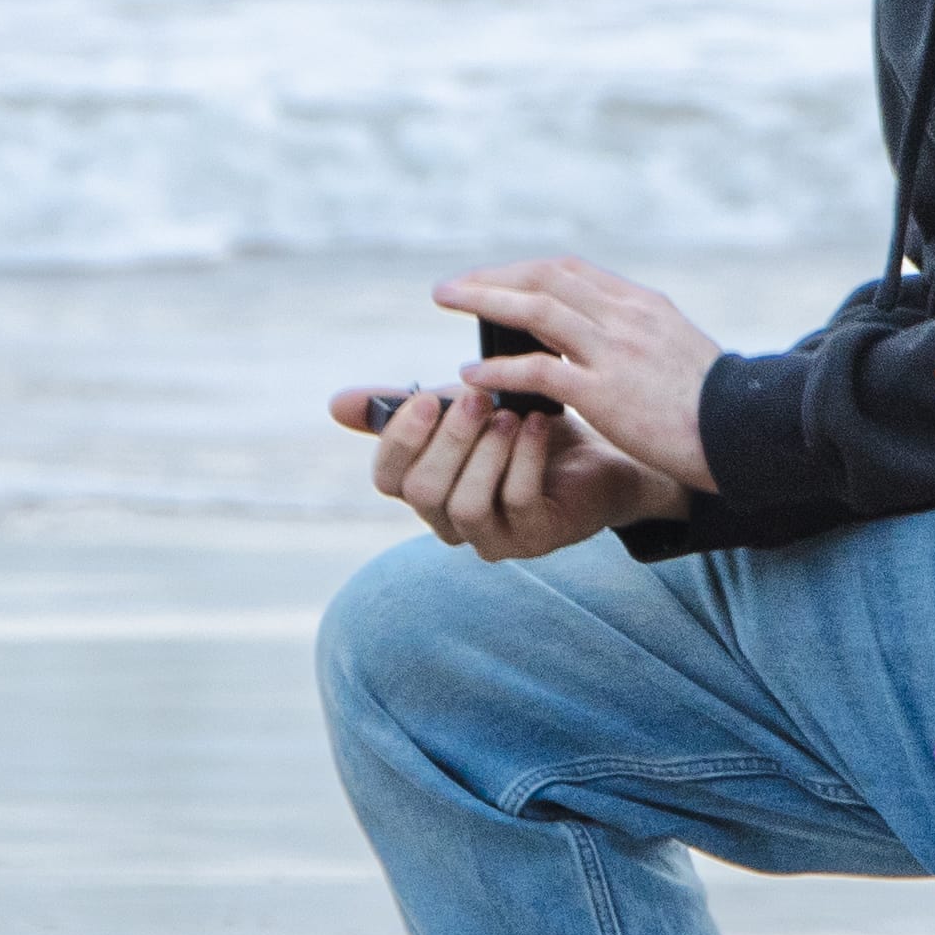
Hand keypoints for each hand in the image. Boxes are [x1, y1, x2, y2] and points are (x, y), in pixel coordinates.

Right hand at [333, 373, 662, 561]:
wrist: (598, 448)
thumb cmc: (518, 428)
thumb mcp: (459, 408)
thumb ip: (403, 409)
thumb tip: (335, 404)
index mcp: (425, 489)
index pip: (387, 480)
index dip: (401, 440)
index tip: (429, 396)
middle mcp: (451, 521)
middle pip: (424, 493)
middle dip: (449, 440)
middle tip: (479, 397)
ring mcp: (493, 537)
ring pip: (466, 504)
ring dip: (487, 452)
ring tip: (509, 413)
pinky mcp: (536, 538)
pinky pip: (516, 502)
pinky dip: (523, 457)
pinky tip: (536, 425)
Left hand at [436, 258, 723, 499]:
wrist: (747, 434)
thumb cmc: (713, 404)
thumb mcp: (675, 348)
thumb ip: (634, 333)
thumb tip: (592, 330)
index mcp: (642, 304)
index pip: (570, 270)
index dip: (523, 272)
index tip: (492, 279)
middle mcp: (626, 316)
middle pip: (545, 278)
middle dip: (493, 277)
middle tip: (451, 286)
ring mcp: (616, 351)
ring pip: (536, 310)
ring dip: (484, 301)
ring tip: (447, 302)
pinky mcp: (606, 392)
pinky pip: (539, 370)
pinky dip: (499, 368)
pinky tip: (472, 375)